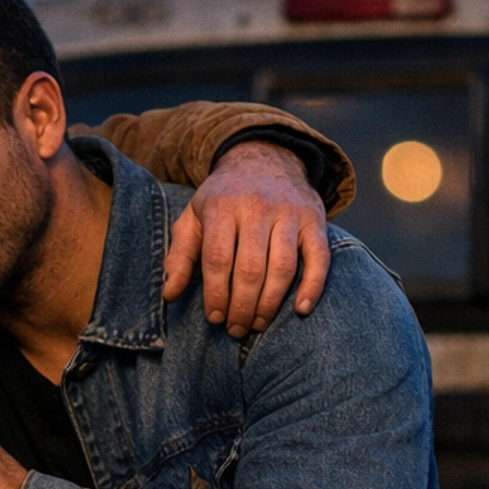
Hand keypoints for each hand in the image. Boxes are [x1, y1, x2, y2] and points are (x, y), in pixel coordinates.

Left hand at [163, 142, 328, 337]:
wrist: (264, 158)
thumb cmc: (223, 198)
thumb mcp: (193, 218)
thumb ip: (180, 255)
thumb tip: (169, 294)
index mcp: (222, 206)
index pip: (218, 259)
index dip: (216, 294)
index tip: (215, 318)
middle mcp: (257, 207)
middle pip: (250, 268)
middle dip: (242, 306)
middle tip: (236, 329)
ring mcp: (290, 212)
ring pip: (282, 267)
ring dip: (270, 303)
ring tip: (258, 324)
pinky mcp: (315, 219)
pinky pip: (319, 257)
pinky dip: (313, 285)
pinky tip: (300, 309)